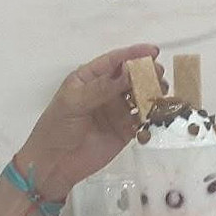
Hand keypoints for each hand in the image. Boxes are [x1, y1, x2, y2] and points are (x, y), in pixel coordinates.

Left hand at [15, 44, 161, 200]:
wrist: (54, 164)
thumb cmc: (56, 128)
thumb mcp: (74, 103)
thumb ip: (101, 88)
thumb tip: (128, 73)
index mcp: (89, 79)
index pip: (114, 61)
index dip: (133, 54)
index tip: (153, 52)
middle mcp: (105, 92)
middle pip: (130, 77)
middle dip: (146, 73)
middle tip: (159, 74)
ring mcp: (116, 111)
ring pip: (139, 96)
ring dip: (152, 92)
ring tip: (161, 92)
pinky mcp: (125, 131)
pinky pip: (142, 120)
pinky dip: (151, 115)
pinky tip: (158, 113)